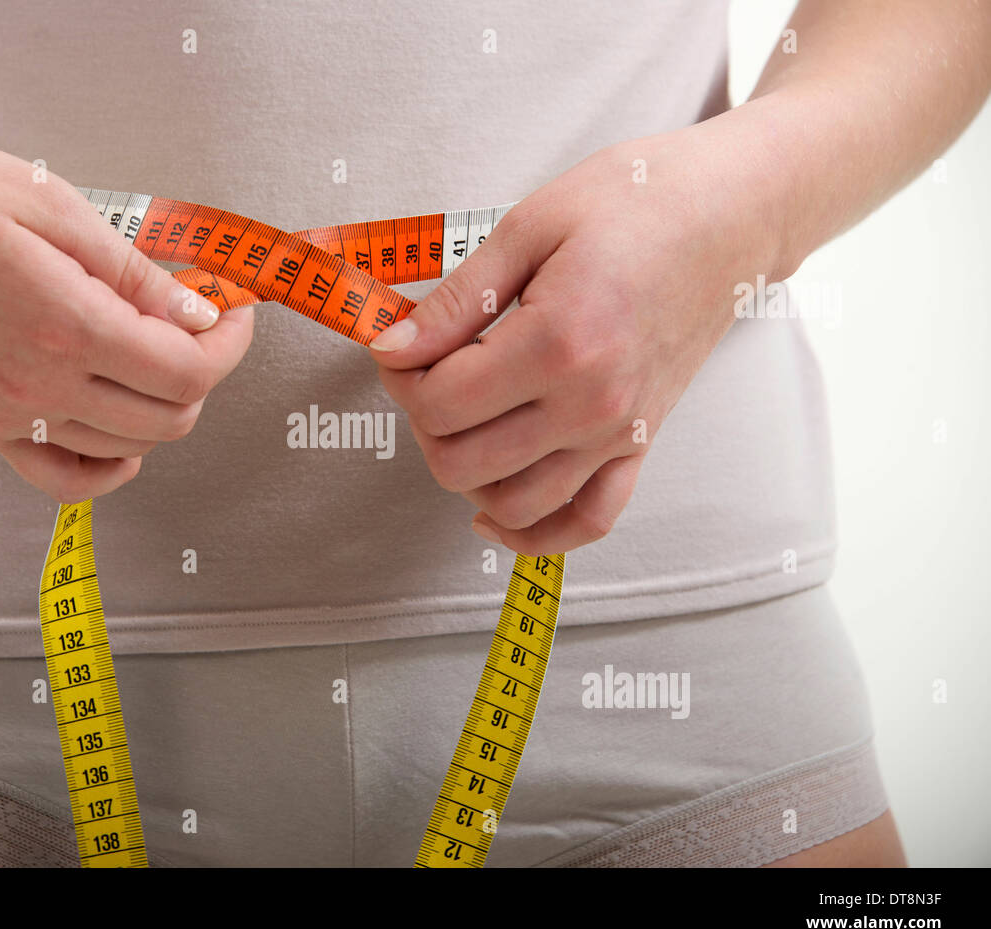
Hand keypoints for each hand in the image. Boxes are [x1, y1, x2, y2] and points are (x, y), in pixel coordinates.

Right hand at [0, 125, 251, 501]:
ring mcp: (10, 416)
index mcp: (65, 323)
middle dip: (205, 372)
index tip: (233, 310)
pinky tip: (121, 428)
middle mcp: (41, 386)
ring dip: (164, 406)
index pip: (186, 370)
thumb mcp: (48, 201)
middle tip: (199, 323)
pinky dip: (110, 465)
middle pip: (171, 417)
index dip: (230, 345)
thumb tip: (199, 313)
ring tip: (154, 351)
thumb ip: (133, 270)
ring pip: (130, 447)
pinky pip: (65, 481)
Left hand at [367, 124, 781, 554]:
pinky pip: (586, 521)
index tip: (401, 344)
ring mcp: (618, 433)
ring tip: (462, 418)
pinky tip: (491, 511)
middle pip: (460, 462)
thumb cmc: (636, 203)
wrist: (732, 214)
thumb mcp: (528, 227)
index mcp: (558, 342)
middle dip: (423, 421)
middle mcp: (591, 404)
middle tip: (426, 372)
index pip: (439, 403)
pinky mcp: (638, 444)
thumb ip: (453, 302)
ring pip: (510, 504)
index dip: (400, 375)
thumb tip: (391, 348)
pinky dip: (533, 531)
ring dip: (465, 471)